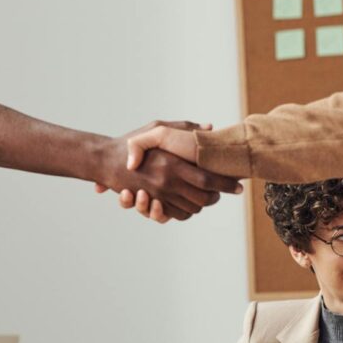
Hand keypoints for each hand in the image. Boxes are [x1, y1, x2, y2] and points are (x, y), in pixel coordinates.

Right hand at [93, 124, 240, 222]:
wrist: (104, 160)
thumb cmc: (130, 142)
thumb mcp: (157, 128)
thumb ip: (184, 127)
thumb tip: (209, 127)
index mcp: (171, 164)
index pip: (207, 179)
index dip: (225, 184)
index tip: (238, 186)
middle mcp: (166, 183)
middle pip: (203, 198)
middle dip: (216, 197)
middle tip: (224, 192)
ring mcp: (158, 196)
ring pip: (191, 208)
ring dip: (202, 204)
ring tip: (209, 196)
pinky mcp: (150, 203)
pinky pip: (175, 215)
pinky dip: (185, 211)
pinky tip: (190, 202)